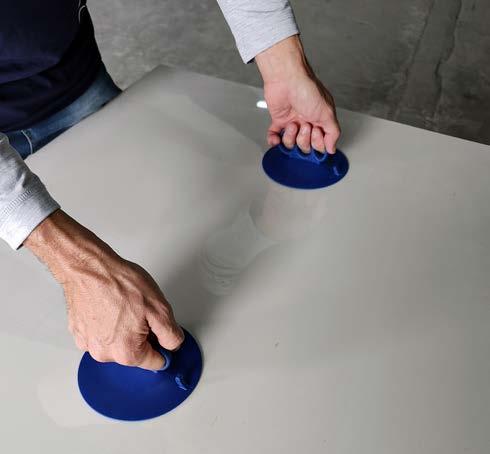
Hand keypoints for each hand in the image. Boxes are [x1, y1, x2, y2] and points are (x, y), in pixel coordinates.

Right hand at [24, 210, 183, 369]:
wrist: (88, 267)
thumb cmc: (119, 283)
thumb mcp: (160, 308)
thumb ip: (170, 334)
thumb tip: (173, 346)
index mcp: (126, 353)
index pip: (157, 362)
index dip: (164, 344)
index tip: (160, 329)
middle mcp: (104, 354)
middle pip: (136, 353)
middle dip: (143, 335)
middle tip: (141, 311)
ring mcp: (88, 344)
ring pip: (118, 343)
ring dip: (124, 329)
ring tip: (124, 305)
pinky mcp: (79, 332)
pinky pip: (102, 334)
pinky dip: (107, 324)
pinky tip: (110, 306)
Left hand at [256, 35, 340, 153]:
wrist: (286, 78)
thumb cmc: (307, 89)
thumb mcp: (327, 112)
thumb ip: (333, 132)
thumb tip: (332, 148)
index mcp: (321, 121)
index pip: (320, 144)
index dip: (317, 143)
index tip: (316, 130)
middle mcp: (307, 123)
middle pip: (305, 147)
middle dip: (304, 139)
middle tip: (304, 126)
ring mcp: (293, 123)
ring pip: (290, 144)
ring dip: (290, 137)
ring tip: (292, 124)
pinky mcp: (279, 121)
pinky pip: (275, 138)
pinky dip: (274, 141)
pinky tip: (276, 138)